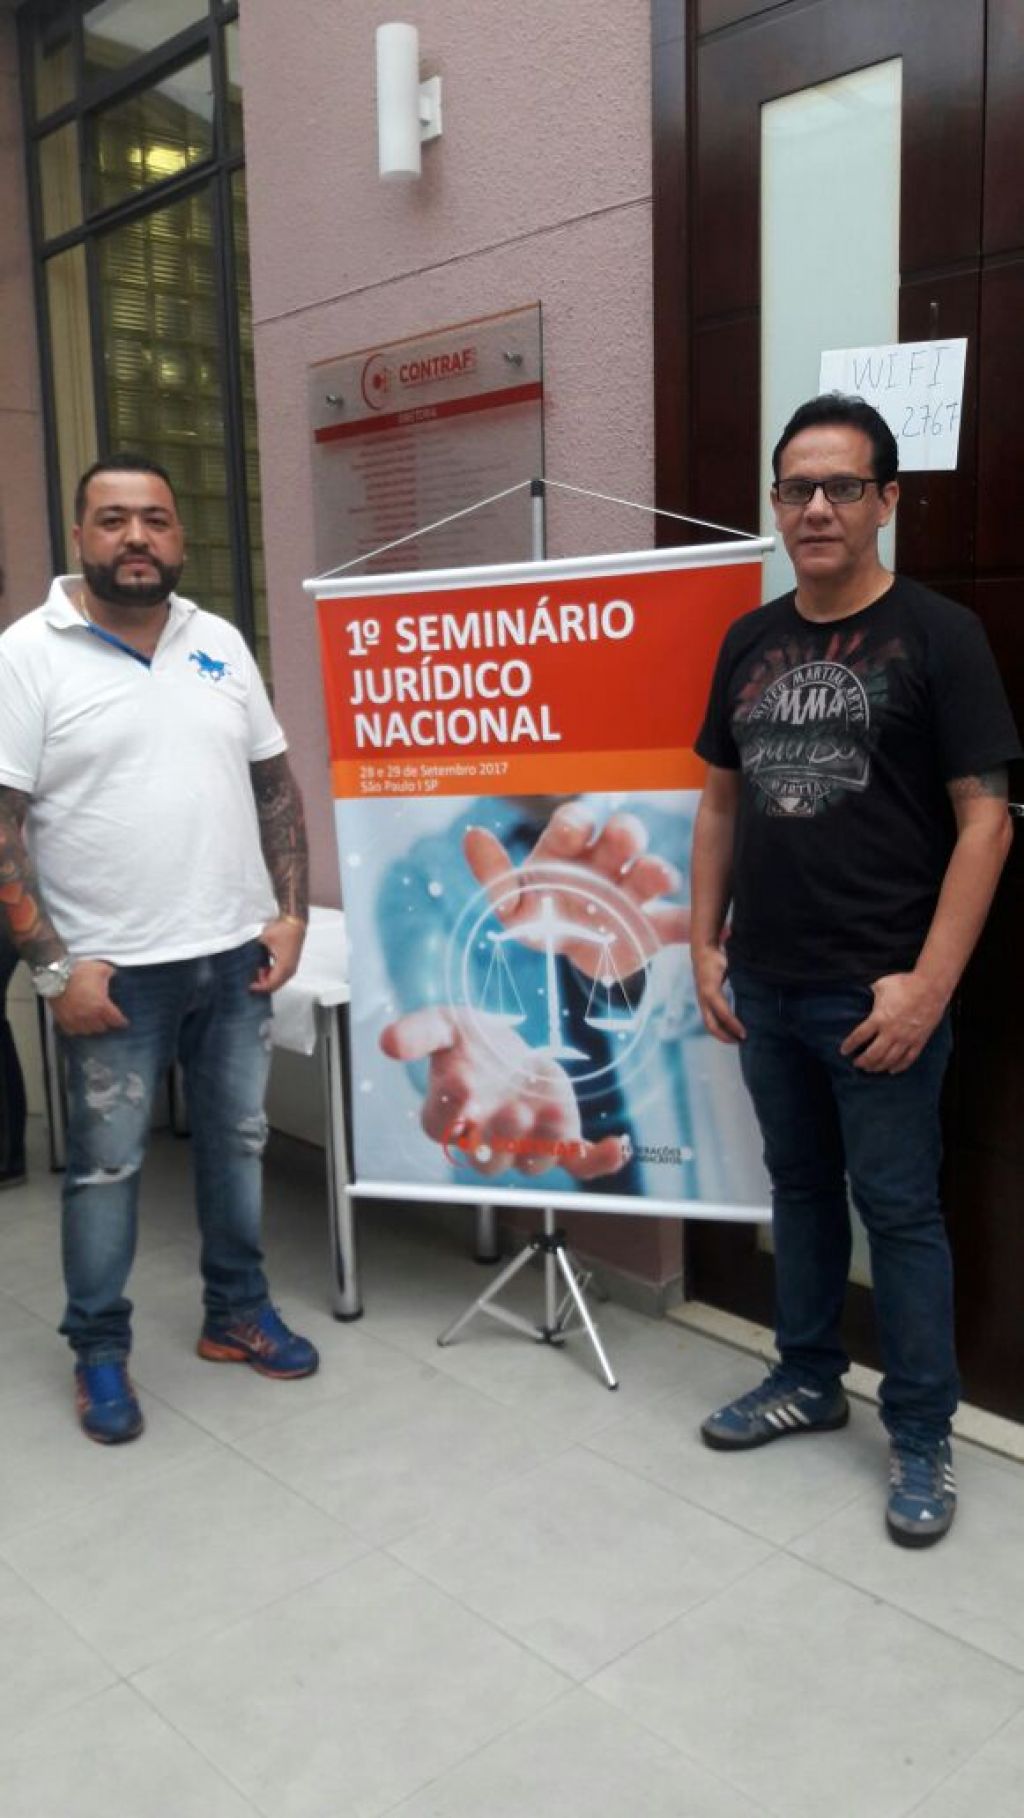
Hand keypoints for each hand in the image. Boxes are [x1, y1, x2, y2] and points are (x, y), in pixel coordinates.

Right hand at [52, 961, 128, 1036]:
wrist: (56, 974)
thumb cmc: (79, 972)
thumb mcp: (101, 969)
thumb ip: (111, 974)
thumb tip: (114, 975)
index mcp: (101, 1005)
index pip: (116, 1020)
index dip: (121, 1021)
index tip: (123, 1022)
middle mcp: (89, 1016)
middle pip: (102, 1028)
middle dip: (106, 1024)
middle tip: (107, 1020)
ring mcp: (75, 1019)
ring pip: (88, 1031)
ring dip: (92, 1028)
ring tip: (94, 1023)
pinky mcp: (63, 1019)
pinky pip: (73, 1031)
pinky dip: (77, 1029)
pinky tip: (79, 1025)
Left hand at [250, 916, 305, 992]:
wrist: (295, 921)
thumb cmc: (281, 929)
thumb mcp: (263, 940)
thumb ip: (254, 953)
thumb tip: (244, 964)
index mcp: (284, 966)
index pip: (270, 984)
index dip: (259, 988)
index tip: (248, 986)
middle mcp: (290, 970)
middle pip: (275, 986)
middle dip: (262, 985)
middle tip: (250, 980)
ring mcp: (292, 967)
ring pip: (278, 981)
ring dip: (267, 979)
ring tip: (257, 970)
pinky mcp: (291, 963)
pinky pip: (281, 975)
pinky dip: (271, 975)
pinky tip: (263, 967)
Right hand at [380, 1006, 629, 1180]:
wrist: (509, 1048)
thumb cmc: (472, 1043)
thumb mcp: (446, 1026)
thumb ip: (419, 1033)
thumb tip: (387, 1041)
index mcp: (451, 1117)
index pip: (441, 1127)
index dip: (449, 1111)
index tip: (460, 1083)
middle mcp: (487, 1140)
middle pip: (489, 1155)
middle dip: (503, 1136)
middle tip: (514, 1111)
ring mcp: (526, 1145)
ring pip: (535, 1161)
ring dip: (547, 1144)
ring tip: (555, 1113)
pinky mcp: (560, 1140)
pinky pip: (578, 1162)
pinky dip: (599, 1161)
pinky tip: (617, 1147)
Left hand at [463, 804, 689, 982]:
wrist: (567, 948)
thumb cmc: (539, 913)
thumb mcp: (509, 901)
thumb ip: (493, 874)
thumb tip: (471, 834)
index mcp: (570, 848)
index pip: (574, 823)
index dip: (575, 824)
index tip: (576, 831)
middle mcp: (605, 862)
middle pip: (619, 839)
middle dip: (623, 836)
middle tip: (626, 839)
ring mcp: (630, 893)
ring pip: (649, 874)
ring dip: (655, 872)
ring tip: (660, 876)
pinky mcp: (650, 928)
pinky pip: (678, 924)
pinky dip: (698, 927)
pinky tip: (717, 930)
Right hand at [691, 944, 745, 1043]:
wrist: (702, 951)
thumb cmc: (719, 957)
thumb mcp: (730, 965)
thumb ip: (741, 976)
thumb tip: (759, 987)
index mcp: (710, 990)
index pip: (723, 1013)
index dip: (734, 1025)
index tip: (745, 1034)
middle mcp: (704, 998)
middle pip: (711, 1024)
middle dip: (725, 1036)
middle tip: (742, 1041)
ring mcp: (702, 1000)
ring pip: (709, 1023)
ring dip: (722, 1033)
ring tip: (737, 1039)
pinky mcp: (703, 1001)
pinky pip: (710, 1018)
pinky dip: (720, 1026)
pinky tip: (731, 1029)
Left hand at [839, 972, 946, 1073]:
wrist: (930, 987)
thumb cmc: (905, 983)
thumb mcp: (882, 985)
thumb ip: (872, 993)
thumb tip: (866, 993)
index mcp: (879, 1018)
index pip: (859, 1036)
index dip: (849, 1045)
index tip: (844, 1051)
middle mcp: (891, 1032)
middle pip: (873, 1054)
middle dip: (863, 1061)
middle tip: (857, 1064)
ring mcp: (906, 1038)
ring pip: (889, 1060)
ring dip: (878, 1067)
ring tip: (871, 1069)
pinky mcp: (919, 1041)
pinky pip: (908, 1059)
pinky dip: (899, 1067)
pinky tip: (892, 1070)